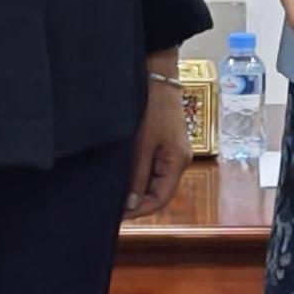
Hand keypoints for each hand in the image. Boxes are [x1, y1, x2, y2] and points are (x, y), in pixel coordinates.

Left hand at [127, 72, 191, 215]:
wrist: (158, 75)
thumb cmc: (152, 107)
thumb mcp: (141, 144)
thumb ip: (137, 175)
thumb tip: (132, 204)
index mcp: (178, 162)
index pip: (162, 199)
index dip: (141, 212)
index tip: (118, 217)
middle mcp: (180, 160)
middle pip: (160, 192)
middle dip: (138, 203)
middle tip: (113, 208)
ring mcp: (174, 152)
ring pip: (156, 181)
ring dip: (138, 189)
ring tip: (116, 194)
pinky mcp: (166, 144)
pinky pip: (154, 168)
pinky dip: (140, 176)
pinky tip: (124, 176)